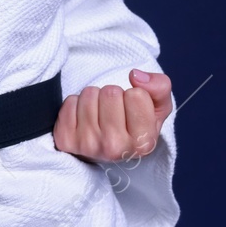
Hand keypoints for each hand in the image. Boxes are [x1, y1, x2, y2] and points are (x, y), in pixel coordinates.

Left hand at [52, 69, 172, 163]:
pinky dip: (76, 105)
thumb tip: (135, 75)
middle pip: (111, 92)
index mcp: (143, 143)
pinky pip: (70, 101)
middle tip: (114, 112)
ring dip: (94, 98)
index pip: (137, 94)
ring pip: (90, 94)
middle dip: (113, 95)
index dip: (135, 95)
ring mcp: (88, 145)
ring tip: (99, 115)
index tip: (132, 111)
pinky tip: (84, 119)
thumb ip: (160, 87)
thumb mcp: (157, 108)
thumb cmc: (133, 126)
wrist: (104, 150)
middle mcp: (115, 148)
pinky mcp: (65, 140)